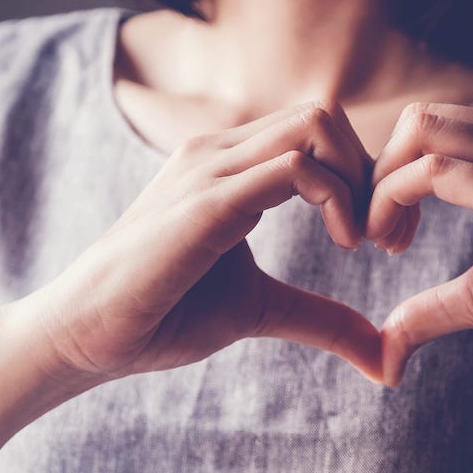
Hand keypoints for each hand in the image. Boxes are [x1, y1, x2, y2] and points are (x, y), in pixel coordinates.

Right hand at [24, 101, 382, 388]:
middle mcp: (220, 152)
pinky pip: (293, 167)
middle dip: (373, 171)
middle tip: (386, 237)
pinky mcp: (206, 202)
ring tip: (363, 240)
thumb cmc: (163, 314)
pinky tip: (343, 243)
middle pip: (325, 115)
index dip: (366, 177)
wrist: (85, 335)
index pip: (319, 132)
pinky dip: (337, 198)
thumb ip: (322, 319)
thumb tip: (383, 356)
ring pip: (315, 125)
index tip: (385, 237)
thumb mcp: (261, 309)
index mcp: (231, 166)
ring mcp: (210, 169)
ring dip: (360, 180)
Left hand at [368, 103, 472, 386]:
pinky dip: (395, 200)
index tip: (387, 234)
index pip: (439, 128)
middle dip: (380, 171)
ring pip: (424, 134)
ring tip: (384, 243)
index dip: (395, 174)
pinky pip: (437, 173)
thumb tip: (386, 339)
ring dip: (383, 187)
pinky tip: (395, 245)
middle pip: (423, 119)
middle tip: (374, 234)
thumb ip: (435, 304)